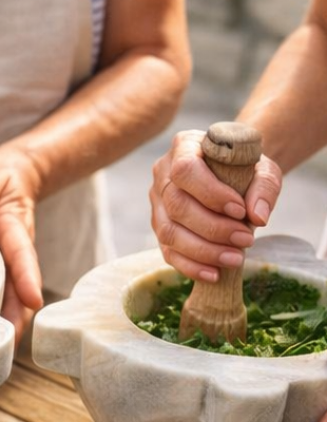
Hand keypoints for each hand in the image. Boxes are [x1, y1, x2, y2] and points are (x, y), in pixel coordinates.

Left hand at [0, 147, 44, 343]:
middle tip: (7, 347)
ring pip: (11, 296)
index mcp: (12, 227)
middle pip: (19, 287)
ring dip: (8, 322)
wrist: (9, 175)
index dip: (26, 278)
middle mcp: (14, 251)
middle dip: (17, 317)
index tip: (33, 301)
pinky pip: (0, 293)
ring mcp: (8, 263)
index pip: (21, 254)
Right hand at [150, 130, 281, 281]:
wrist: (232, 175)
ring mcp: (157, 203)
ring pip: (168, 232)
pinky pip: (167, 252)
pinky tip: (214, 274)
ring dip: (203, 250)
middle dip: (212, 228)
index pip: (185, 171)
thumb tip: (257, 217)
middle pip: (176, 205)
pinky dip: (190, 266)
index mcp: (184, 147)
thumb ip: (264, 186)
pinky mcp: (159, 228)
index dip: (210, 193)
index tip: (239, 210)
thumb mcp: (263, 167)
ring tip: (234, 259)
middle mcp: (162, 175)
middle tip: (245, 240)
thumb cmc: (245, 168)